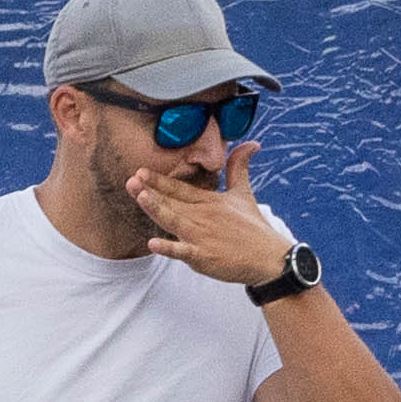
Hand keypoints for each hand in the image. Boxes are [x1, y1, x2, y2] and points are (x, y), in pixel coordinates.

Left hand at [121, 143, 296, 293]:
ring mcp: (203, 237)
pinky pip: (184, 252)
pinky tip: (153, 243)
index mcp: (209, 201)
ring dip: (158, 209)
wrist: (269, 258)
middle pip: (172, 203)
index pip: (180, 189)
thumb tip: (251, 143)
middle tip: (131, 180)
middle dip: (150, 191)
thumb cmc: (254, 226)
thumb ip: (238, 168)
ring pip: (174, 221)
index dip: (159, 180)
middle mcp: (203, 216)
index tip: (140, 171)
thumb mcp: (244, 193)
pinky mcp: (205, 257)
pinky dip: (169, 248)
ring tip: (141, 196)